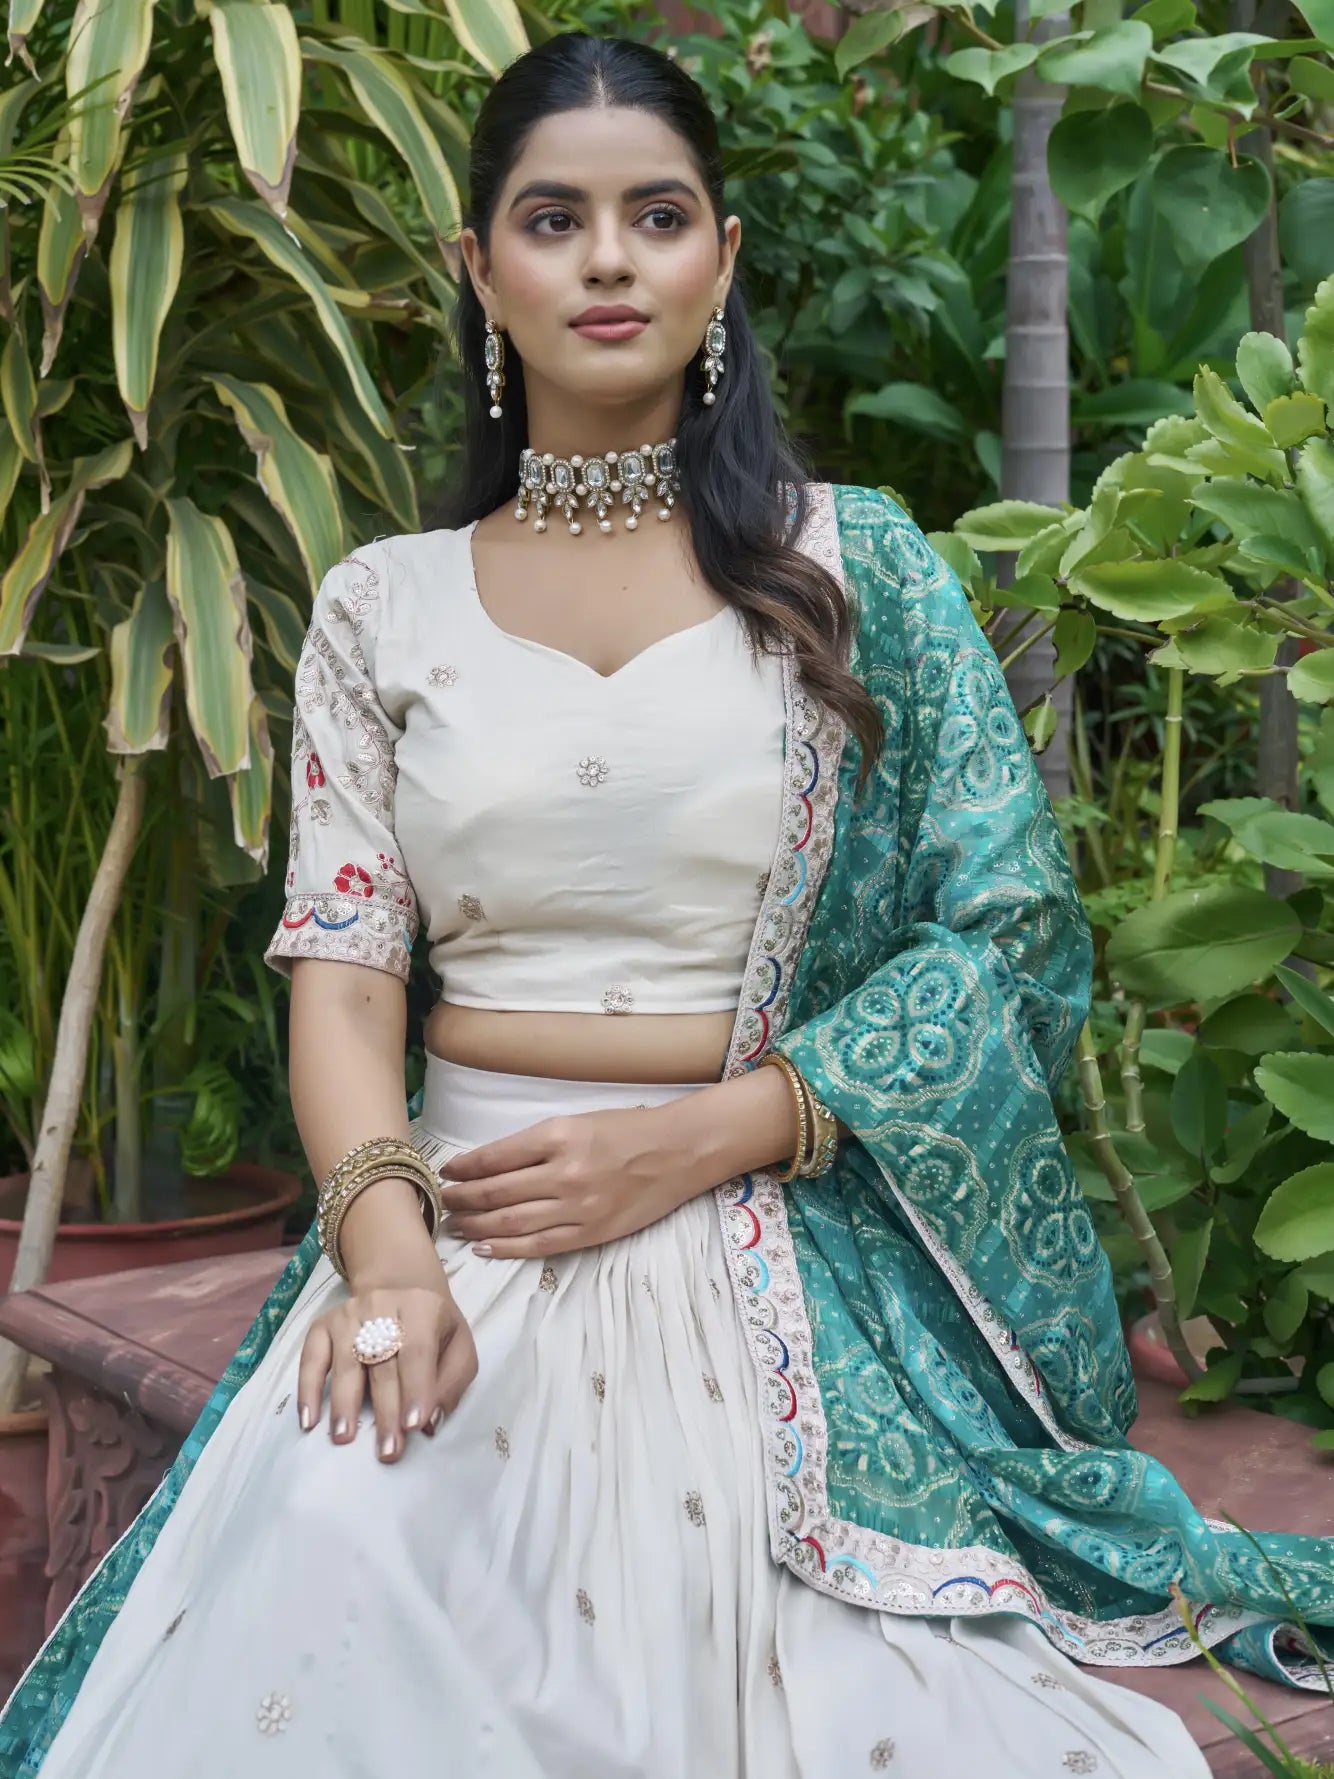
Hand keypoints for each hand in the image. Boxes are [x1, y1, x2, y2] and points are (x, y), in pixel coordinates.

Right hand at [296, 1270, 476, 1462]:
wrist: (400, 1290)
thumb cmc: (434, 1330)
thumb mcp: (459, 1348)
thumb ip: (452, 1383)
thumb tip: (431, 1422)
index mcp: (421, 1307)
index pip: (417, 1352)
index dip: (415, 1389)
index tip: (414, 1426)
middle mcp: (381, 1305)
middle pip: (382, 1363)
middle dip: (385, 1410)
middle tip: (387, 1450)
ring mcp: (348, 1314)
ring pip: (346, 1362)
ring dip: (344, 1403)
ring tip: (344, 1438)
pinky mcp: (323, 1325)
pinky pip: (311, 1358)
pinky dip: (308, 1389)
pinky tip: (309, 1420)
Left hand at [440, 1105, 706, 1259]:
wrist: (677, 1151)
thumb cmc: (627, 1129)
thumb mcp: (576, 1121)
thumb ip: (535, 1143)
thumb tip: (488, 1165)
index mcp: (559, 1135)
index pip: (496, 1157)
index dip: (465, 1168)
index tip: (446, 1173)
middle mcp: (565, 1172)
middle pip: (497, 1192)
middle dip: (462, 1199)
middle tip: (441, 1203)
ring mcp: (578, 1206)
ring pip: (512, 1222)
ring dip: (476, 1226)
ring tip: (454, 1225)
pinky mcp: (592, 1232)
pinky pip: (540, 1244)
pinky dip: (507, 1248)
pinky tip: (484, 1247)